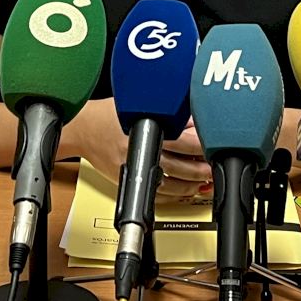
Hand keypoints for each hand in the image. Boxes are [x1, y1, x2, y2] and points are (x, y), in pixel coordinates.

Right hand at [64, 102, 210, 197]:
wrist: (84, 130)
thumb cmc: (109, 114)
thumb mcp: (141, 104)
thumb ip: (170, 113)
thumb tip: (197, 121)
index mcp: (148, 129)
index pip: (187, 140)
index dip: (206, 145)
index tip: (217, 144)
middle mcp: (143, 152)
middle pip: (184, 166)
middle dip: (204, 168)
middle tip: (216, 164)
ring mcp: (137, 170)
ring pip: (174, 185)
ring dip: (194, 183)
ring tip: (206, 178)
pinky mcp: (131, 182)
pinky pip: (160, 196)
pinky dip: (177, 194)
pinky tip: (187, 188)